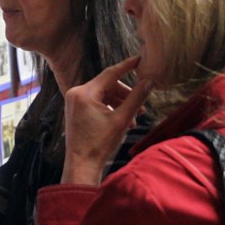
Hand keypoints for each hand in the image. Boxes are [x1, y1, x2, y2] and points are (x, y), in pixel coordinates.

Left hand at [61, 56, 153, 184]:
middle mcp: (76, 92)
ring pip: (103, 94)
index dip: (128, 66)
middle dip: (126, 94)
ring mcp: (73, 100)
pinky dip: (110, 107)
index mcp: (85, 93)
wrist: (82, 164)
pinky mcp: (75, 108)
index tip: (141, 59)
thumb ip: (136, 98)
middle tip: (141, 106)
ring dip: (120, 103)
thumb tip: (150, 80)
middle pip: (108, 84)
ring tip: (134, 118)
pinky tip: (122, 120)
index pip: (111, 73)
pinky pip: (96, 101)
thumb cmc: (100, 144)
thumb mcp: (122, 119)